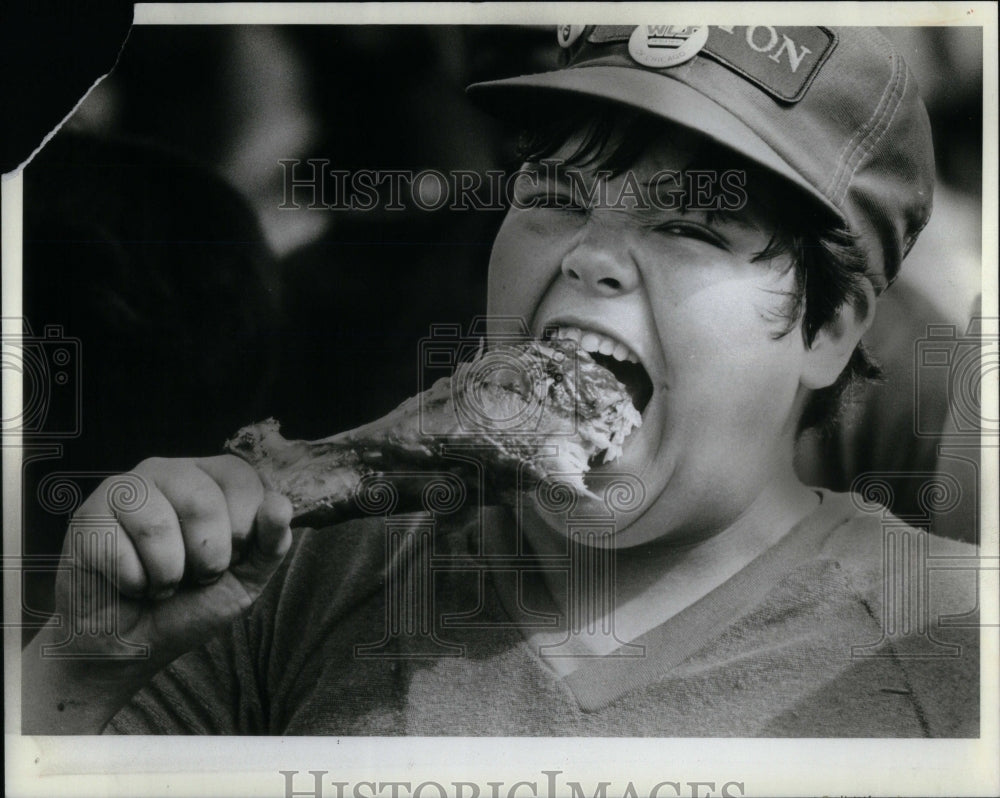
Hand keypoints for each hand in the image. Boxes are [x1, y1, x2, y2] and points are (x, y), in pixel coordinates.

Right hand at [22, 455, 291, 733]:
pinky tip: (128, 585)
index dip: (244, 527)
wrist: (132, 644)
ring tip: (161, 582)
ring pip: (157, 524)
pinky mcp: (88, 517)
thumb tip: (280, 505)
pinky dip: (132, 583)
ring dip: (167, 574)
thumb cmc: (190, 603)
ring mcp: (125, 490)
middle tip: (194, 575)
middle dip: (207, 557)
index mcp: (212, 478)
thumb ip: (271, 543)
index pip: (243, 478)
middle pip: (202, 500)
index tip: (232, 557)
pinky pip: (118, 551)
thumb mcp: (246, 578)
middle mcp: (169, 472)